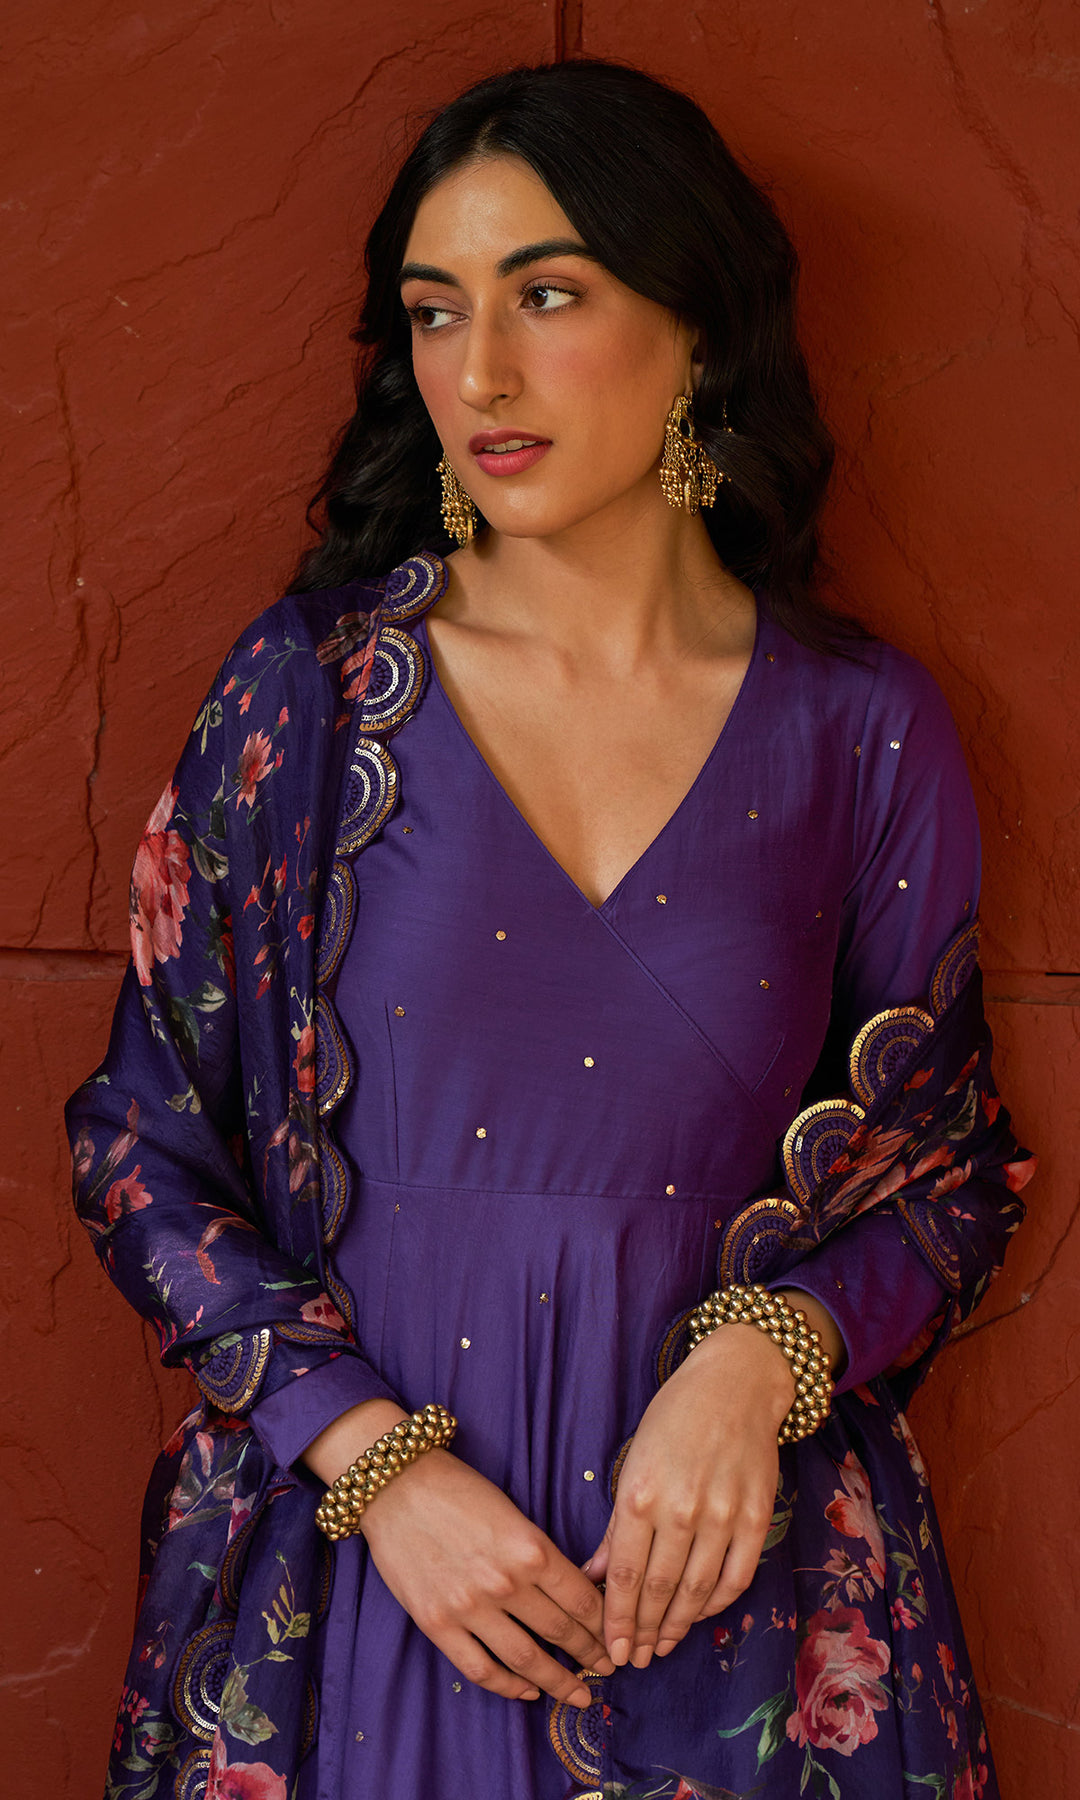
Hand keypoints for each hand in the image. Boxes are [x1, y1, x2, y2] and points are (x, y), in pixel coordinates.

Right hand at [352, 1438, 614, 1706]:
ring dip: (558, 1682)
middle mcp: (506, 1582)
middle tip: (608, 1668)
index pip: (582, 1599)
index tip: (616, 1637)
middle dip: (591, 1654)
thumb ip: (538, 1553)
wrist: (395, 1485)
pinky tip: (527, 1691)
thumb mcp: (512, 1512)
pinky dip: (508, 1686)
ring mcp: (470, 1608)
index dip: (605, 1624)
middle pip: (561, 1631)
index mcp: (531, 1548)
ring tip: (578, 1694)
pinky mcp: (437, 1624)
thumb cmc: (457, 1489)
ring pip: (526, 1659)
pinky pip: (481, 1668)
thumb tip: (570, 1592)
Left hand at [585, 1321, 794, 1669]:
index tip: (612, 1650)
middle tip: (634, 1660)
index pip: (626, 1575)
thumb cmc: (675, 1419)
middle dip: (645, 1631)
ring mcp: (724, 1515)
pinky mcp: (758, 1517)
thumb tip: (596, 1577)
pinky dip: (716, 1603)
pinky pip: (736, 1576)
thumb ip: (618, 1527)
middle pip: (660, 1590)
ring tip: (663, 1646)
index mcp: (642, 1494)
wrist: (737, 1384)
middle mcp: (682, 1509)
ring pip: (698, 1591)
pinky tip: (699, 1614)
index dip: (618, 1620)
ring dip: (678, 1626)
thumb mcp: (633, 1463)